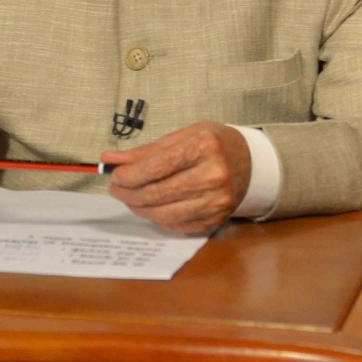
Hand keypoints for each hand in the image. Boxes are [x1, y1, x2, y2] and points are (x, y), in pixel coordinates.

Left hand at [102, 122, 251, 234]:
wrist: (250, 162)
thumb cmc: (212, 144)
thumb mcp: (182, 136)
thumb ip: (146, 151)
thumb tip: (110, 159)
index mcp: (203, 147)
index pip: (156, 167)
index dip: (129, 175)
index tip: (114, 176)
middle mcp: (213, 175)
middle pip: (157, 193)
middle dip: (129, 193)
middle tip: (116, 189)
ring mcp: (217, 201)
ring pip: (165, 213)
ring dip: (139, 208)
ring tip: (129, 198)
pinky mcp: (217, 219)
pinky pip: (178, 225)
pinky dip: (158, 218)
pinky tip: (150, 207)